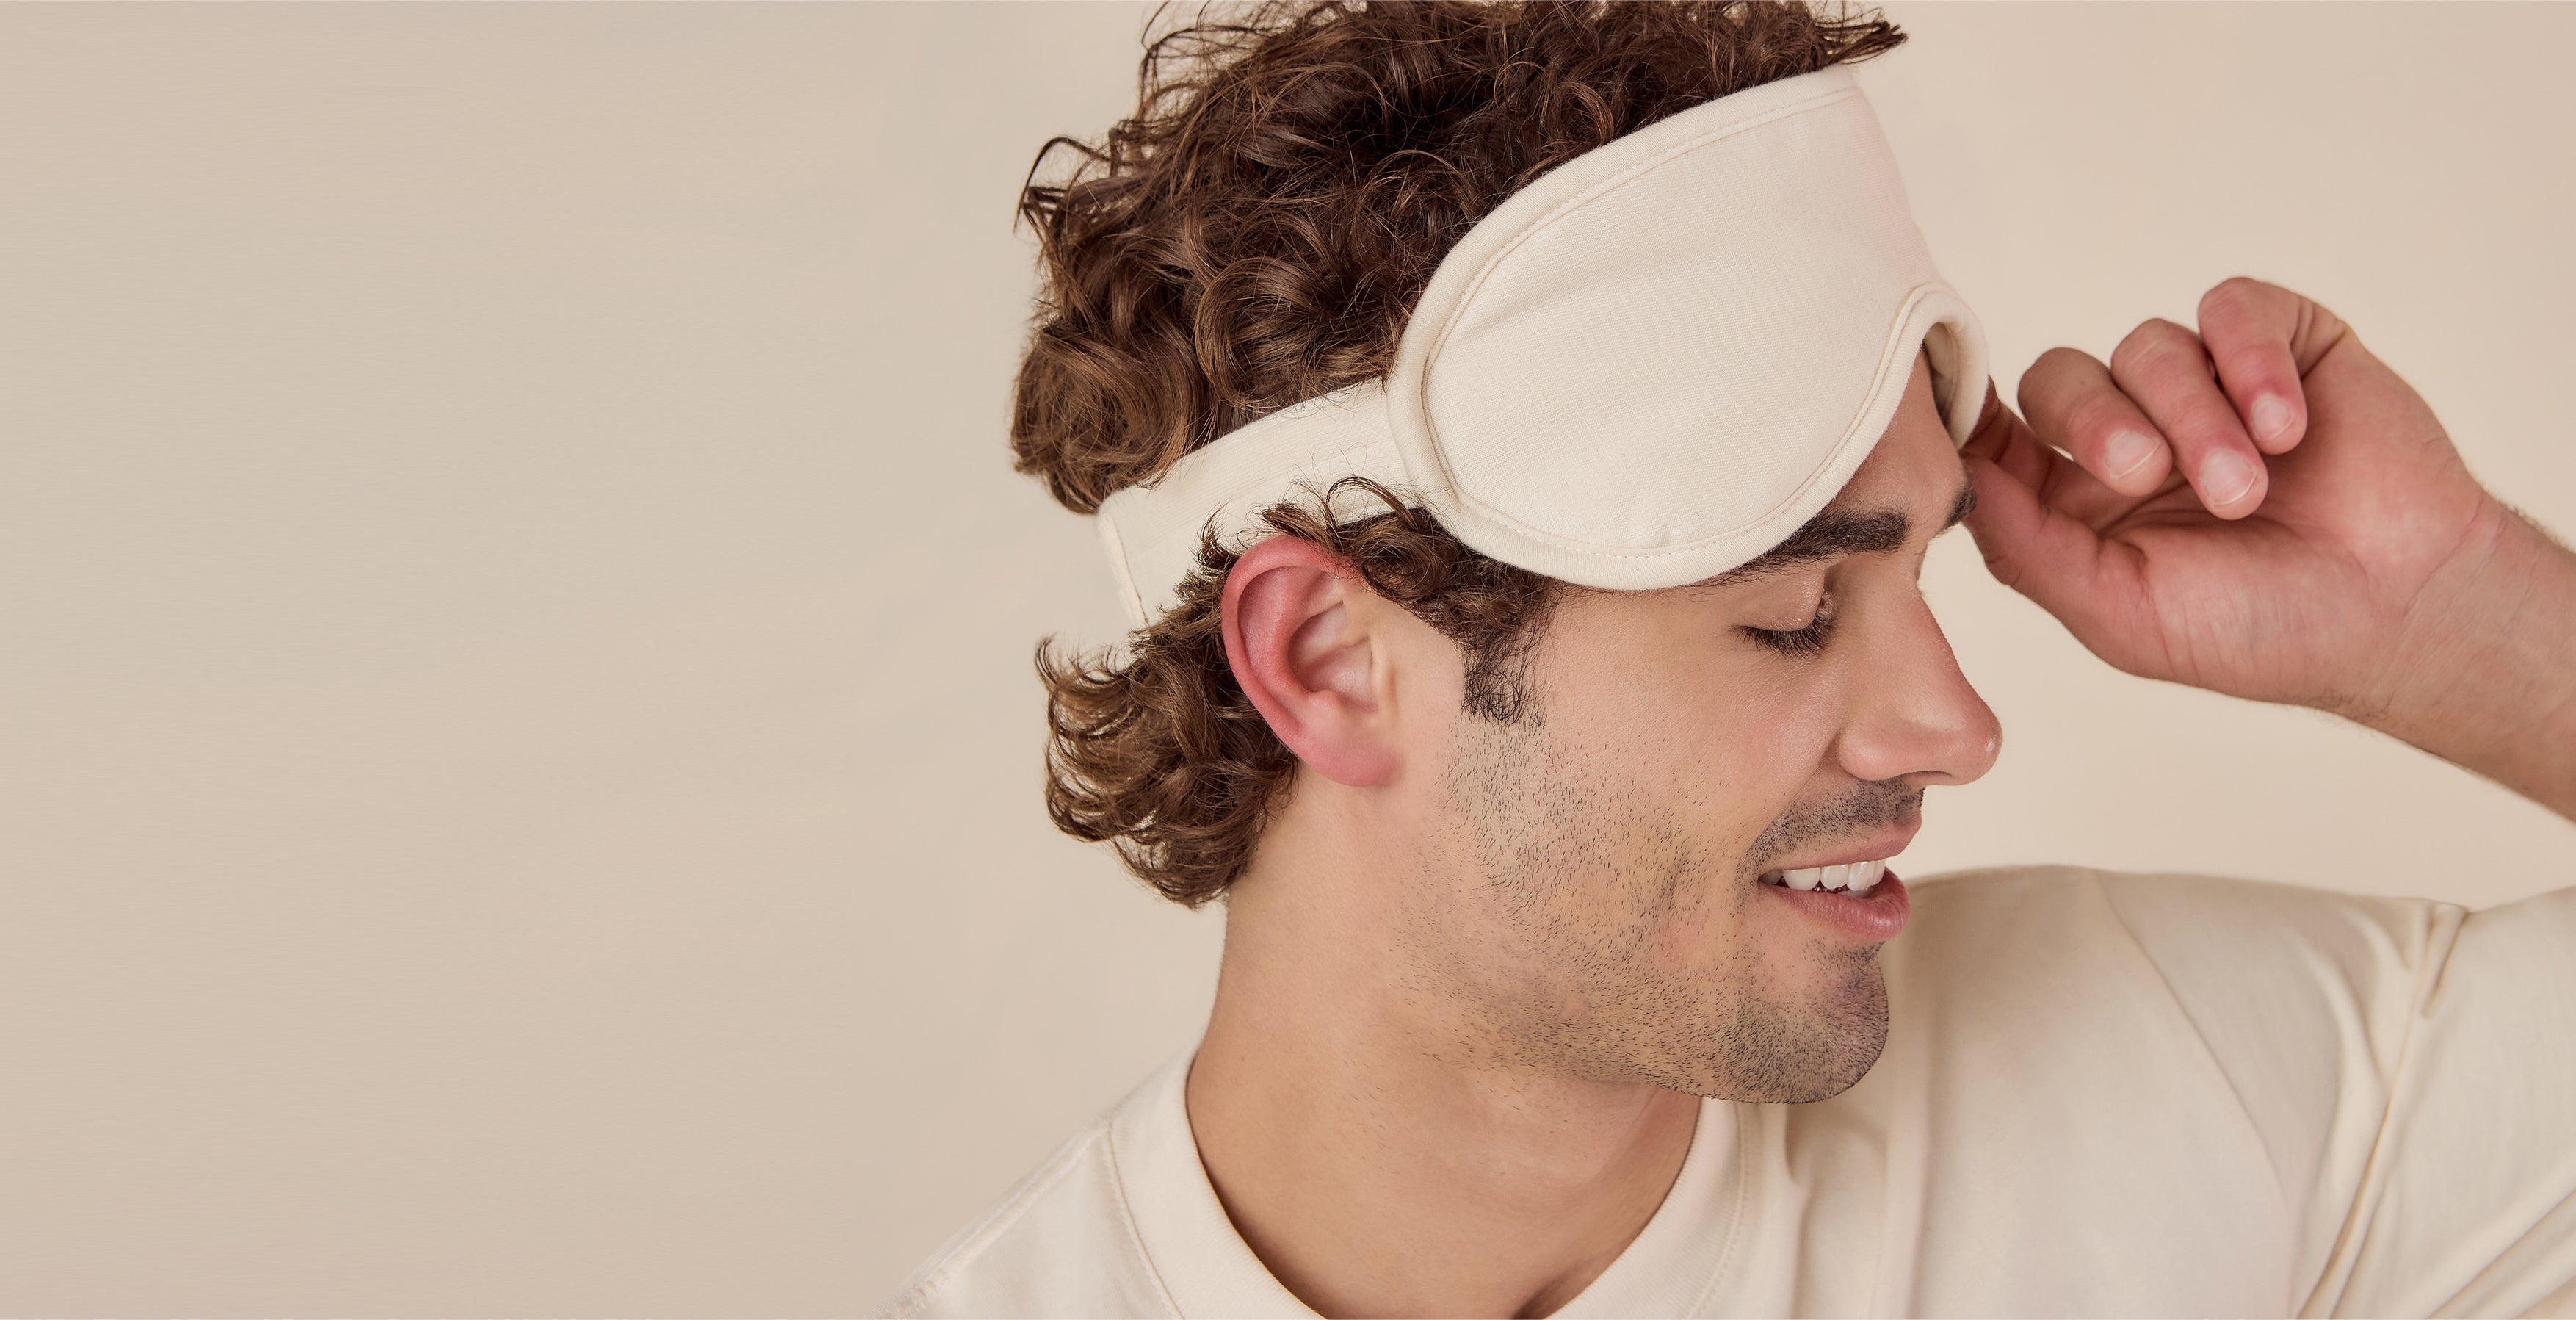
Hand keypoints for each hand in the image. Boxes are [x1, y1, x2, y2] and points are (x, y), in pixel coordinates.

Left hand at [1961, 277, 2575, 815]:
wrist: (2402, 613)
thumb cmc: (2263, 630)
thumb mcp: (2118, 613)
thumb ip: (2024, 548)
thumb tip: (1953, 479)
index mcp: (2079, 504)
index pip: (2001, 438)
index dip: (1978, 422)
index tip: (1965, 422)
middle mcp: (2134, 437)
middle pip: (2060, 380)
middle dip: (2097, 421)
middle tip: (2149, 474)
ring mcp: (2205, 388)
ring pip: (2146, 346)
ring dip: (2194, 416)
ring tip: (2249, 487)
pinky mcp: (2279, 344)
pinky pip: (2230, 310)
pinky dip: (2249, 363)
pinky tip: (2288, 427)